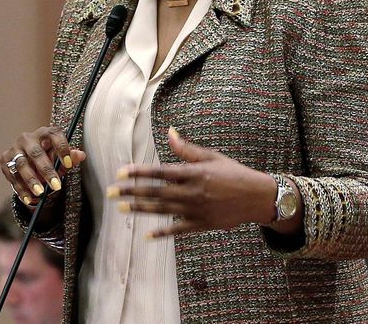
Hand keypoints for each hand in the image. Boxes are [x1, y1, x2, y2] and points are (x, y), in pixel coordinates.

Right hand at [0, 126, 85, 206]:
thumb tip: (81, 155)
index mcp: (45, 133)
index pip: (54, 135)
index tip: (69, 164)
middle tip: (56, 186)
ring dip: (31, 180)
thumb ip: (71, 157)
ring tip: (40, 193)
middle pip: (36, 153)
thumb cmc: (49, 157)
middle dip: (46, 170)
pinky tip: (29, 198)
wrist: (29, 160)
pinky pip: (12, 175)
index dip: (62, 148)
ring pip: (21, 164)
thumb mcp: (61, 158)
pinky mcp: (5, 159)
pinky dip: (20, 188)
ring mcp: (14, 148)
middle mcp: (28, 138)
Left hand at [108, 127, 278, 237]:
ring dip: (140, 209)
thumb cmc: (233, 173)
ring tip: (121, 207)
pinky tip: (147, 234)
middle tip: (110, 192)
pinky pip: (178, 229)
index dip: (139, 172)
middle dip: (131, 192)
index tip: (121, 172)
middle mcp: (192, 192)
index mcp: (194, 173)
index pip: (160, 172)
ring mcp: (196, 210)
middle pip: (155, 192)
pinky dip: (162, 232)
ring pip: (162, 210)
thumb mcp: (211, 157)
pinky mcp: (201, 224)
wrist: (257, 197)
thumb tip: (169, 133)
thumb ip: (187, 149)